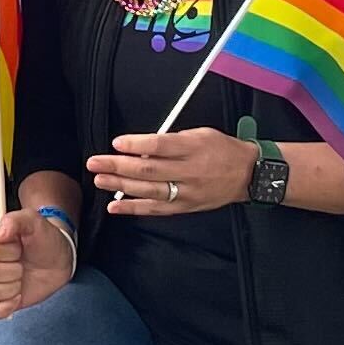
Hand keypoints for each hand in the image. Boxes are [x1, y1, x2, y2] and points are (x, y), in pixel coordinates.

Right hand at [0, 207, 76, 318]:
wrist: (59, 259)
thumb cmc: (45, 238)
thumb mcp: (33, 221)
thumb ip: (16, 220)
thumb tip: (1, 232)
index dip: (9, 251)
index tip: (21, 246)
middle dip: (13, 269)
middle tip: (24, 263)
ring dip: (13, 286)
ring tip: (24, 276)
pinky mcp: (3, 301)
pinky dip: (5, 307)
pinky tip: (18, 298)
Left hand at [88, 126, 253, 217]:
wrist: (248, 174)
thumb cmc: (222, 149)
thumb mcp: (200, 134)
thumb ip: (171, 140)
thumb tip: (140, 148)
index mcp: (193, 147)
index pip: (160, 145)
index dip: (136, 144)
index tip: (116, 143)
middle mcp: (189, 171)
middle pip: (149, 169)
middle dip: (118, 166)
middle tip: (95, 162)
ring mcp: (187, 192)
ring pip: (148, 190)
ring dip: (120, 186)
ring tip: (99, 180)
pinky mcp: (185, 207)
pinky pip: (156, 209)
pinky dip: (133, 208)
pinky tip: (114, 206)